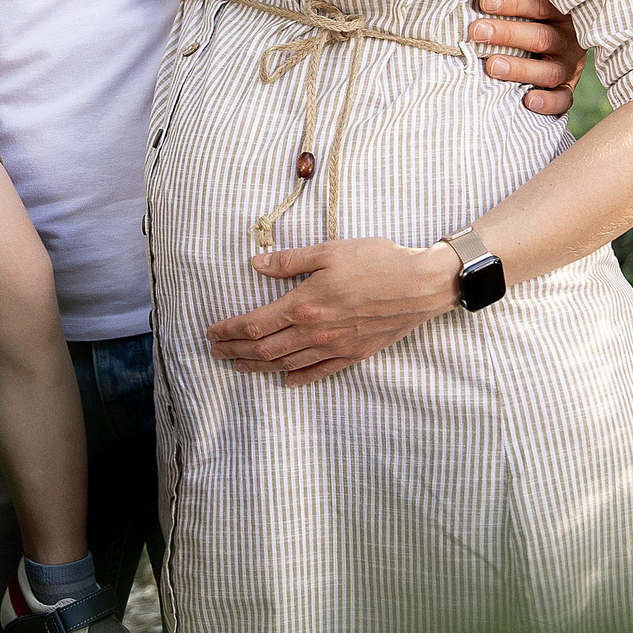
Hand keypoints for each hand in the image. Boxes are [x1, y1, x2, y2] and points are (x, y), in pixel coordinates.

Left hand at [204, 238, 460, 387]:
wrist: (421, 284)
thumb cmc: (377, 261)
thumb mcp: (329, 250)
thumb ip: (290, 260)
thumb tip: (257, 263)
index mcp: (304, 305)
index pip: (254, 325)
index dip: (229, 331)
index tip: (211, 332)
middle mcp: (315, 332)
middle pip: (264, 350)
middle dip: (235, 352)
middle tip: (215, 352)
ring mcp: (335, 347)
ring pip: (287, 364)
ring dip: (258, 367)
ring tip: (239, 366)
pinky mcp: (354, 354)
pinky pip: (320, 372)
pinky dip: (298, 378)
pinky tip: (286, 381)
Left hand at [467, 0, 585, 118]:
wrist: (562, 41)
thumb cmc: (532, 15)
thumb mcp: (531, 0)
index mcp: (562, 11)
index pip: (540, 4)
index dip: (513, 2)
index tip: (484, 2)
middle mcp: (568, 39)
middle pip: (541, 37)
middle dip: (508, 34)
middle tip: (477, 32)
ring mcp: (570, 66)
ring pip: (550, 70)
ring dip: (520, 69)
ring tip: (492, 66)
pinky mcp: (567, 88)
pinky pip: (563, 99)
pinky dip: (548, 102)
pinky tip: (528, 100)